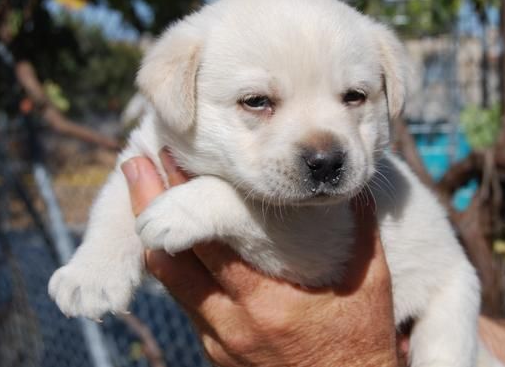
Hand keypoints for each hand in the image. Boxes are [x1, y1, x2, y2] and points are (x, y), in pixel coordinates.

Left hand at [122, 152, 399, 366]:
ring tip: (144, 196)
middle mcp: (231, 323)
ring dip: (156, 237)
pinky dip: (177, 269)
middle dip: (149, 206)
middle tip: (135, 165)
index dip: (180, 197)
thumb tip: (353, 185)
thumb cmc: (359, 342)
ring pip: (170, 283)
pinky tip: (178, 244)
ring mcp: (219, 341)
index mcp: (266, 302)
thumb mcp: (368, 284)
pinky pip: (187, 304)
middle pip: (170, 260)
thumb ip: (359, 230)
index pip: (208, 241)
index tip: (167, 157)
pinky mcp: (216, 352)